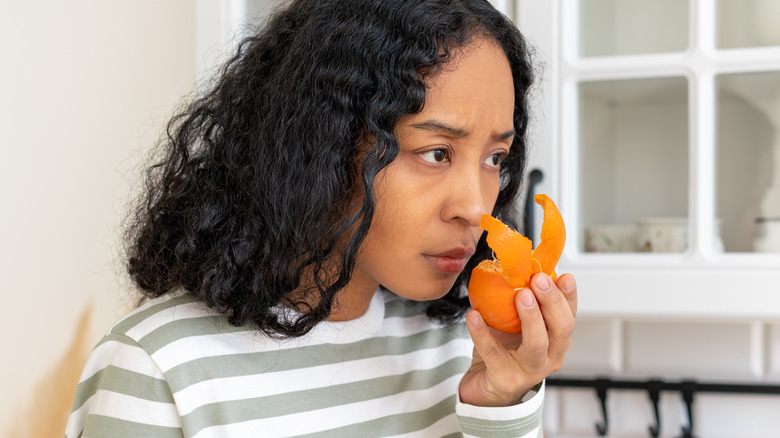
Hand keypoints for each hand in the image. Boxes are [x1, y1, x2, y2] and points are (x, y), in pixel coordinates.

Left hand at [459, 273, 576, 406]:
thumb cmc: (504, 351)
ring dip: (531, 317)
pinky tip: (473, 316)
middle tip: (539, 279)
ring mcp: (530, 370)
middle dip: (552, 301)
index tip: (565, 275)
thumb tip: (516, 264)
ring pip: (537, 344)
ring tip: (520, 294)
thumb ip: (521, 299)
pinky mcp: (506, 379)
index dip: (569, 295)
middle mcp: (550, 356)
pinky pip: (493, 353)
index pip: (570, 315)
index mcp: (556, 340)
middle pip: (561, 329)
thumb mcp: (516, 323)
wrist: (485, 387)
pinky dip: (482, 333)